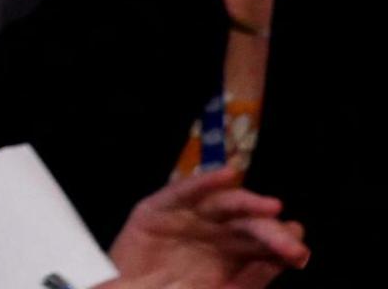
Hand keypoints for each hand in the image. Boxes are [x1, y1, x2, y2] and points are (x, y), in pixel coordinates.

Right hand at [105, 165, 306, 287]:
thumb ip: (250, 280)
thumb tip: (283, 260)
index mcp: (230, 257)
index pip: (264, 244)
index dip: (283, 244)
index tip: (299, 253)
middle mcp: (211, 235)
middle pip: (248, 224)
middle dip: (271, 230)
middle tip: (291, 242)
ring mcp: (185, 220)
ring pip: (222, 205)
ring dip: (248, 202)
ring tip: (272, 207)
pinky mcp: (155, 211)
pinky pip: (181, 193)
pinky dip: (203, 182)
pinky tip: (228, 176)